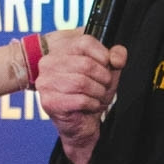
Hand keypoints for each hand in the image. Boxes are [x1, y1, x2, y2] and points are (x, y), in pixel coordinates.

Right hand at [33, 32, 125, 163]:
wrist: (80, 120)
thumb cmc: (89, 92)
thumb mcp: (106, 69)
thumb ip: (115, 56)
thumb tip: (117, 58)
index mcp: (59, 50)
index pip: (85, 42)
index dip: (103, 55)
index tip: (106, 65)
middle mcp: (48, 64)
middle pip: (86, 64)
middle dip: (103, 78)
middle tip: (104, 86)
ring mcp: (46, 83)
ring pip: (82, 83)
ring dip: (98, 92)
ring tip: (97, 96)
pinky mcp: (49, 101)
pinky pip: (80, 99)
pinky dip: (92, 104)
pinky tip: (90, 105)